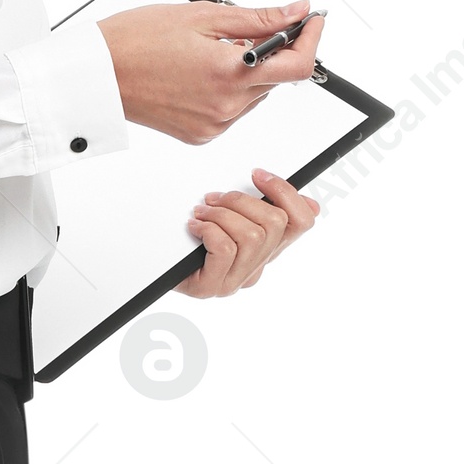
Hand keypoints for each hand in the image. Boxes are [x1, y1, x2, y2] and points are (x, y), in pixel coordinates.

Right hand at [98, 0, 325, 143]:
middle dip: (272, 52)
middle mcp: (226, 106)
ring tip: (212, 52)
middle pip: (275, 79)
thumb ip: (258, 18)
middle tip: (246, 30)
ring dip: (248, 72)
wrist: (97, 74)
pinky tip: (200, 73)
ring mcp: (213, 125)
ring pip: (254, 95)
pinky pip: (232, 111)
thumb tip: (294, 11)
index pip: (297, 66)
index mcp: (229, 73)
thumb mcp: (203, 15)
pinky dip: (227, 90)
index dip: (311, 40)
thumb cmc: (136, 40)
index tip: (310, 22)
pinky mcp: (200, 135)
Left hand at [179, 169, 319, 298]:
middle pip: (275, 224)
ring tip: (202, 212)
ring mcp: (235, 281)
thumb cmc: (189, 239)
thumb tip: (309, 201)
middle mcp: (256, 267)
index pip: (302, 222)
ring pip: (251, 236)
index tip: (258, 175)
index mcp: (266, 249)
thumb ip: (260, 208)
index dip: (286, 193)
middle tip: (216, 197)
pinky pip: (225, 249)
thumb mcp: (230, 216)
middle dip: (242, 201)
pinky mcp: (212, 287)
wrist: (154, 265)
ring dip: (222, 215)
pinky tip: (194, 228)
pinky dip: (208, 229)